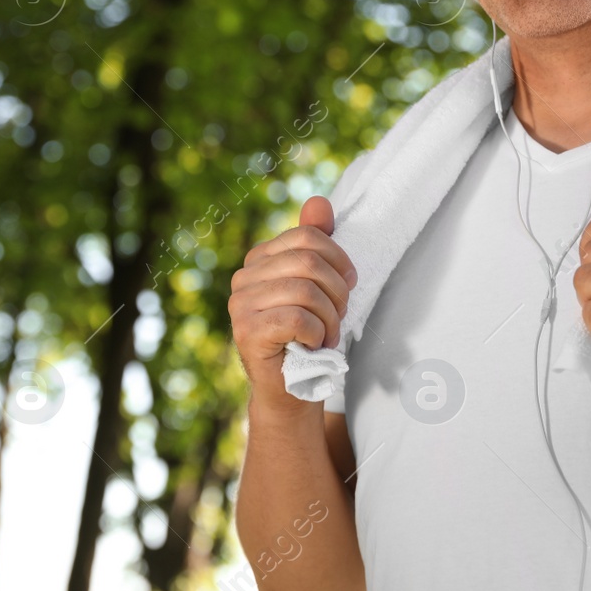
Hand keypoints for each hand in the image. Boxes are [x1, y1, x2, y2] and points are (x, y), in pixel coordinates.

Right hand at [230, 195, 357, 408]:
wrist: (290, 388)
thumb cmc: (306, 334)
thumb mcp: (317, 284)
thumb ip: (315, 243)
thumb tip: (319, 202)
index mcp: (259, 259)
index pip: (307, 237)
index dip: (338, 259)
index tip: (350, 284)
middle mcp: (243, 277)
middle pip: (308, 261)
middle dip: (337, 292)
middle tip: (340, 316)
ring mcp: (240, 304)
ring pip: (305, 290)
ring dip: (330, 318)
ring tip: (328, 335)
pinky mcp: (247, 331)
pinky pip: (297, 318)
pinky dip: (317, 333)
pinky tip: (313, 345)